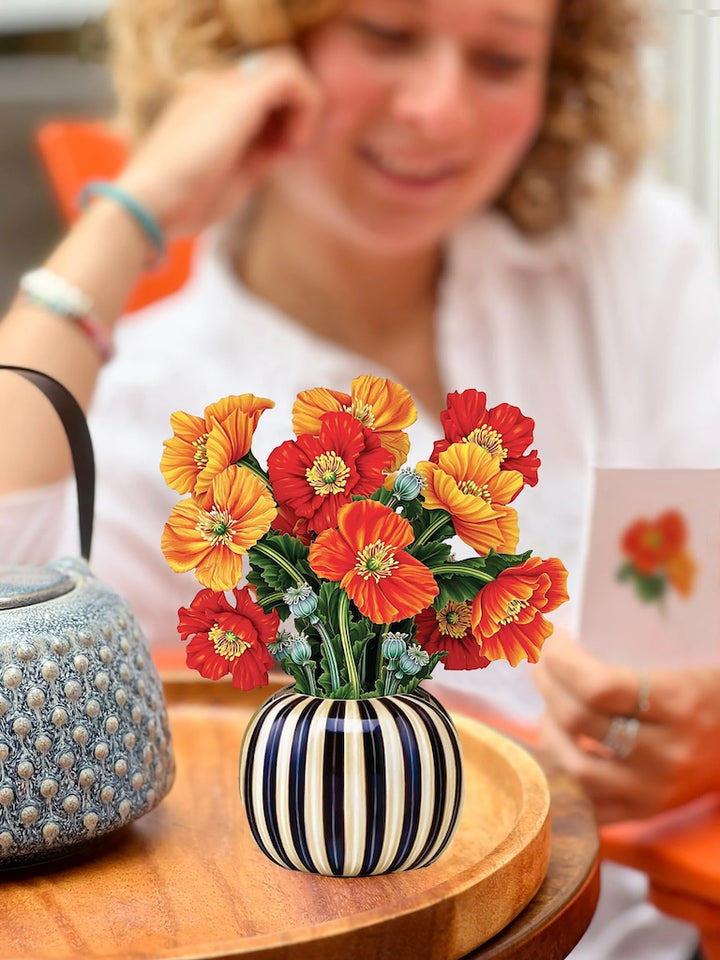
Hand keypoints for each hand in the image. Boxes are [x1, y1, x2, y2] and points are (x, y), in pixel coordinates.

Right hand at [115, 47, 322, 236]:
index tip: (281, 156)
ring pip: (286, 67)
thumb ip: (259, 156)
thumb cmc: (186, 202)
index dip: (282, 121)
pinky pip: (292, 76)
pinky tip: (293, 143)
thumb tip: (284, 146)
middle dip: (296, 110)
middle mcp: (215, 87)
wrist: (152, 202)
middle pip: (274, 76)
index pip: (259, 94)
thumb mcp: (234, 177)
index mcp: (208, 104)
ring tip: (293, 146)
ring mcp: (224, 85)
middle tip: (292, 149)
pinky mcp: (238, 94)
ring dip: (304, 107)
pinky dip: (307, 107)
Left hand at [534, 632, 719, 823]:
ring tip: (549, 709)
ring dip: (548, 731)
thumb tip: (562, 637)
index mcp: (678, 702)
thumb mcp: (683, 665)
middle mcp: (665, 751)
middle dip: (546, 684)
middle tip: (542, 664)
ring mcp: (653, 788)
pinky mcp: (645, 812)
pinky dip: (564, 775)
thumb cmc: (712, 692)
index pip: (599, 686)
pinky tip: (561, 747)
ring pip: (575, 766)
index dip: (561, 660)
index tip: (551, 639)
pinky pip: (587, 805)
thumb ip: (631, 654)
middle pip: (579, 719)